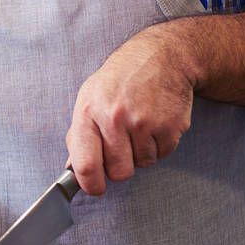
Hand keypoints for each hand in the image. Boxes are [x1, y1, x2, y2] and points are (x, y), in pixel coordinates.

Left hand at [67, 24, 194, 195]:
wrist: (162, 57)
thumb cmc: (121, 79)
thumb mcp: (90, 97)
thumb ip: (80, 134)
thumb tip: (74, 169)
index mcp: (89, 112)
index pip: (85, 164)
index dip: (91, 184)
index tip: (96, 187)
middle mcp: (115, 118)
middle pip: (118, 172)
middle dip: (121, 166)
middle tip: (123, 145)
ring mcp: (144, 122)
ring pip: (143, 164)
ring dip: (142, 152)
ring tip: (141, 124)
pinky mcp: (170, 126)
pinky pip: (163, 154)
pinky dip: (160, 144)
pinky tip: (156, 121)